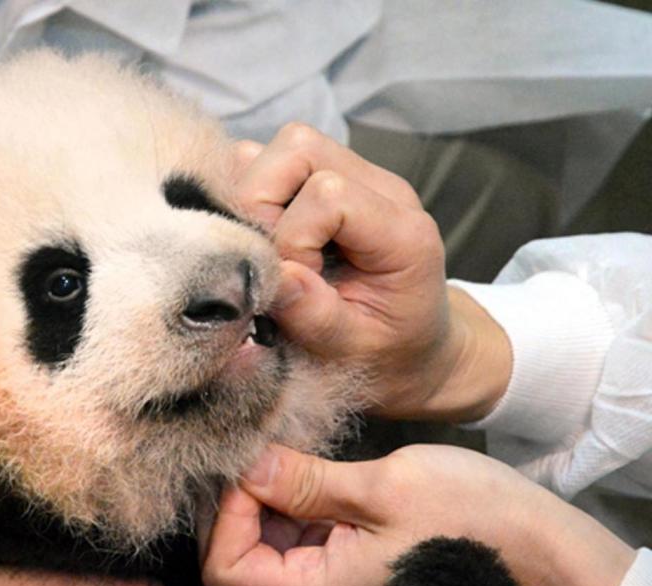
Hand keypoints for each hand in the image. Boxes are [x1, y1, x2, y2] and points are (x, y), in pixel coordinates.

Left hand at [200, 444, 634, 585]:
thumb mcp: (384, 487)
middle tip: (264, 448)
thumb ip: (307, 481)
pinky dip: (296, 496)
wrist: (537, 542)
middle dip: (243, 498)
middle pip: (240, 553)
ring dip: (270, 493)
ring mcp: (335, 573)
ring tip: (290, 450)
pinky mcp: (350, 553)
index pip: (227, 569)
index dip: (226, 516)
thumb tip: (246, 465)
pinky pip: (300, 531)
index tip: (253, 469)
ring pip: (268, 539)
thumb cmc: (473, 517)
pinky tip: (312, 465)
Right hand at [231, 125, 510, 421]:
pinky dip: (256, 192)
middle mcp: (382, 188)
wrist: (416, 346)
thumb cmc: (387, 353)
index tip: (293, 285)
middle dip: (259, 201)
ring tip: (267, 246)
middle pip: (299, 147)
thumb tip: (272, 274)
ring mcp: (357, 176)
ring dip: (256, 194)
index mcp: (402, 232)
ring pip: (283, 145)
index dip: (293, 239)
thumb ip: (316, 314)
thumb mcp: (354, 350)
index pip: (328, 196)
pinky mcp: (331, 177)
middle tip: (266, 257)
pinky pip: (276, 158)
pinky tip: (266, 235)